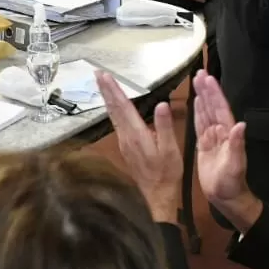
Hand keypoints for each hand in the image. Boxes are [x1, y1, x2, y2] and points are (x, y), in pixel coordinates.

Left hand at [98, 71, 181, 221]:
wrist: (157, 195)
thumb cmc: (167, 173)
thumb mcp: (170, 149)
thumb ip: (164, 126)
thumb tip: (162, 104)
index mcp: (137, 134)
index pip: (123, 106)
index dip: (114, 90)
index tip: (105, 76)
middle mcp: (126, 136)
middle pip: (114, 108)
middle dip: (106, 90)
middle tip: (97, 74)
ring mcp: (124, 142)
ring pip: (113, 115)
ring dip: (108, 98)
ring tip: (102, 85)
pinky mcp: (126, 147)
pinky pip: (116, 122)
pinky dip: (113, 109)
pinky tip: (113, 106)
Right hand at [192, 70, 262, 231]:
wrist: (226, 198)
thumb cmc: (232, 183)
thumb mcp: (235, 165)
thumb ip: (237, 145)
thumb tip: (241, 125)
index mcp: (228, 134)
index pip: (221, 109)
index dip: (215, 94)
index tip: (209, 78)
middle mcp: (221, 131)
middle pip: (213, 106)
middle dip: (207, 90)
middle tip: (200, 72)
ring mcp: (213, 137)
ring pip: (206, 112)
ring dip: (202, 96)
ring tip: (197, 80)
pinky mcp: (204, 144)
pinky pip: (200, 124)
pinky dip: (198, 112)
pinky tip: (195, 102)